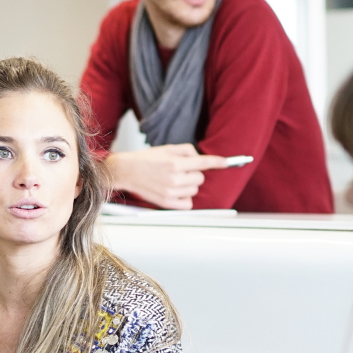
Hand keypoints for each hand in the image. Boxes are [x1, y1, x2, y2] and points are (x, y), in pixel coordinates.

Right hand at [103, 144, 228, 208]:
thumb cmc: (146, 159)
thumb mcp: (167, 148)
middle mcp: (174, 179)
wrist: (126, 171)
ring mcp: (170, 192)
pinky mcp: (166, 203)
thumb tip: (200, 157)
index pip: (203, 163)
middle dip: (195, 173)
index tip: (226, 163)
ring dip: (189, 185)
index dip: (218, 162)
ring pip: (195, 191)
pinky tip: (176, 191)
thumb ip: (186, 150)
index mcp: (174, 163)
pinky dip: (186, 198)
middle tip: (182, 170)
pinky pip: (188, 204)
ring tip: (175, 180)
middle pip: (200, 178)